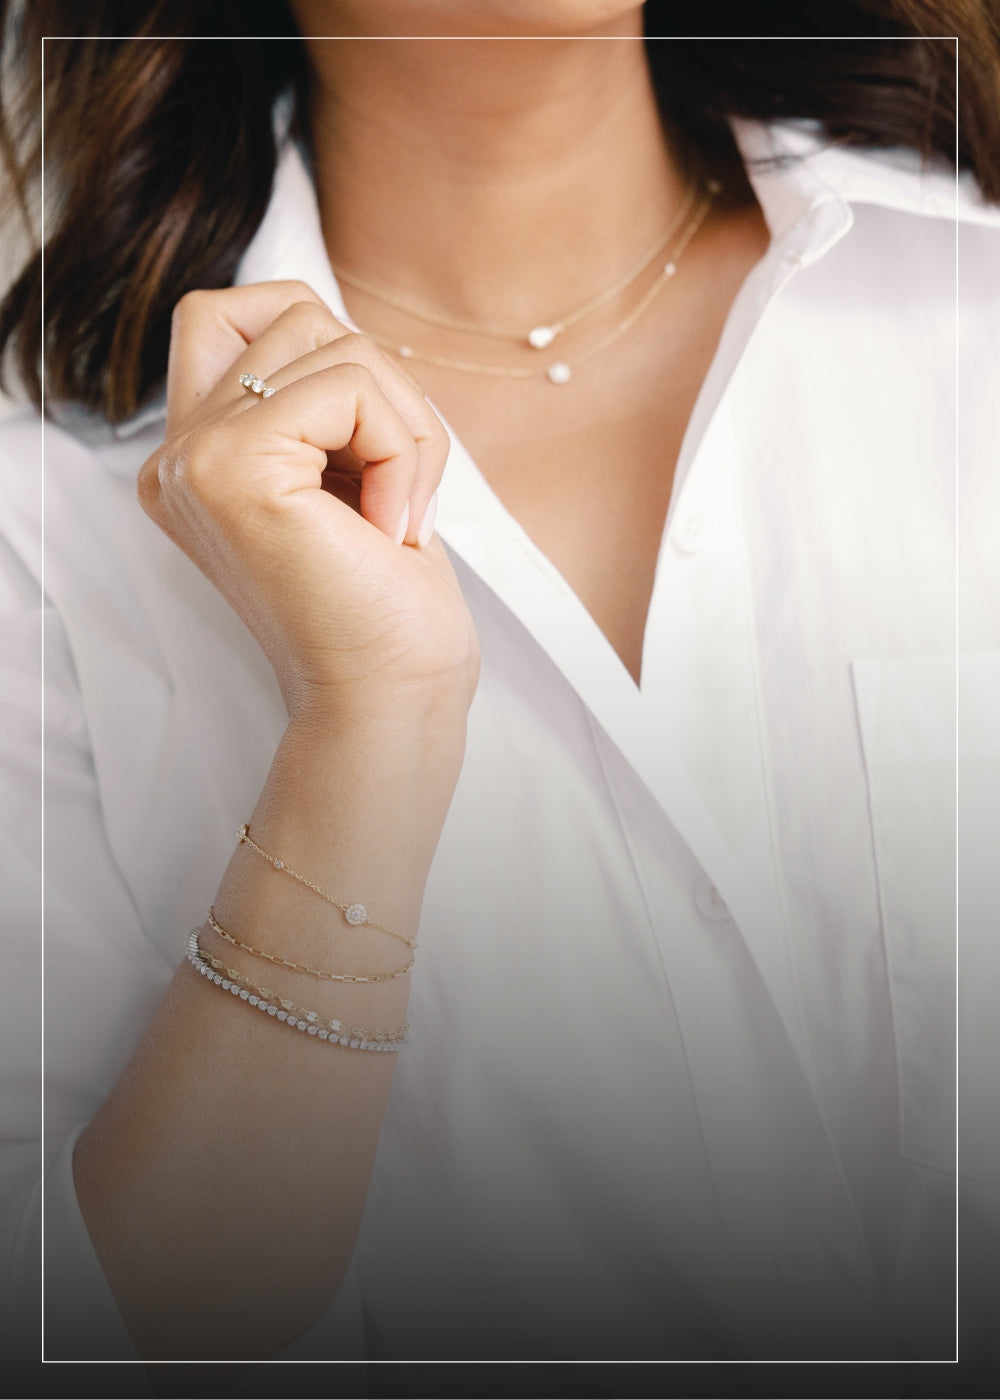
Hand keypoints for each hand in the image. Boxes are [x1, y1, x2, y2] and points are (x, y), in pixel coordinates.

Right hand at [138, 282, 478, 722]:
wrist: (387, 699)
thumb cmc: (386, 608)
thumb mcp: (350, 476)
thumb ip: (318, 400)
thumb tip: (332, 322)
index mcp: (198, 460)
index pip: (230, 313)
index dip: (320, 343)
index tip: (369, 451)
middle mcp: (179, 456)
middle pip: (296, 314)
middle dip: (386, 389)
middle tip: (402, 488)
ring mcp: (195, 459)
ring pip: (332, 341)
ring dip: (406, 425)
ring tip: (399, 513)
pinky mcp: (232, 468)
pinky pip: (349, 385)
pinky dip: (402, 448)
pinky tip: (390, 528)